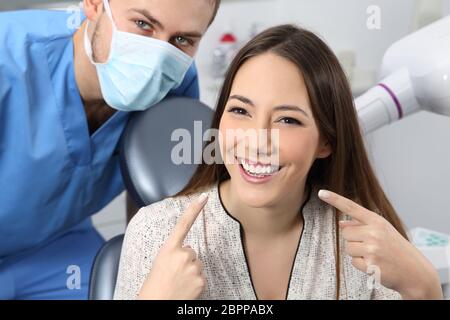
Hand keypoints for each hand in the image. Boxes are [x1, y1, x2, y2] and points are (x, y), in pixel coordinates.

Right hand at [138, 193, 208, 299]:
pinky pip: (201, 276)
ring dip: (190, 272)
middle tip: (173, 274)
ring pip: (197, 265)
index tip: (204, 197)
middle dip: (185, 261)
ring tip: (178, 282)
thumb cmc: (154, 286)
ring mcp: (193, 267)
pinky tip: (185, 289)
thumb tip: (188, 251)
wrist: (156, 304)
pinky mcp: (201, 280)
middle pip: (192, 251)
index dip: (194, 209)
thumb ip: (174, 253)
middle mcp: (183, 255)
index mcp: (168, 249)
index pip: (183, 224)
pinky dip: (195, 283)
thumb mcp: (160, 263)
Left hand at [318, 190, 442, 299]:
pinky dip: (361, 265)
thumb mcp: (382, 231)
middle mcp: (374, 232)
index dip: (335, 199)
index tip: (321, 193)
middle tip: (371, 246)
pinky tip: (375, 265)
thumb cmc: (396, 249)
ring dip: (357, 254)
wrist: (414, 271)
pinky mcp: (371, 264)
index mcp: (376, 221)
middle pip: (345, 233)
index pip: (351, 207)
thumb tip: (341, 223)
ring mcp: (373, 248)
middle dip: (353, 240)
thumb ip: (361, 225)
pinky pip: (353, 262)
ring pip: (347, 248)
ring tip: (374, 255)